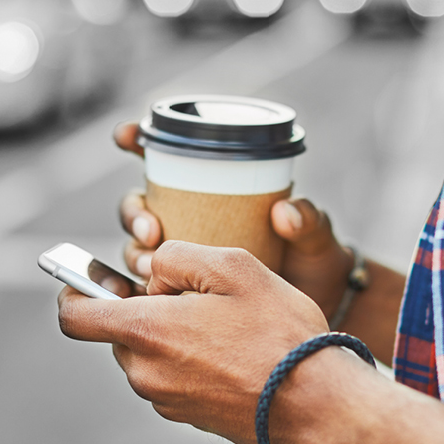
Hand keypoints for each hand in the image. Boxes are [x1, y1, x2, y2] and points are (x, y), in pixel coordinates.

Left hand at [58, 240, 329, 443]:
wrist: (319, 406)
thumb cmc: (280, 333)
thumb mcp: (233, 266)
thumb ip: (176, 257)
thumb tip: (152, 278)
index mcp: (145, 332)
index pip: (75, 316)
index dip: (77, 291)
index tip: (96, 279)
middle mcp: (145, 374)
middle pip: (123, 332)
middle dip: (151, 310)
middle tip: (203, 298)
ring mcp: (167, 402)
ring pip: (152, 356)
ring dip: (177, 337)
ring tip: (232, 329)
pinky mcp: (192, 420)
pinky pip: (177, 380)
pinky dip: (196, 364)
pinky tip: (240, 356)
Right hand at [113, 122, 354, 319]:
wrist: (319, 308)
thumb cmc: (314, 261)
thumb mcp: (315, 237)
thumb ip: (308, 221)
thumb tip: (284, 213)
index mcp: (213, 194)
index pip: (165, 161)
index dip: (136, 142)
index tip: (125, 136)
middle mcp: (188, 221)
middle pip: (138, 208)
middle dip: (135, 214)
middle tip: (152, 230)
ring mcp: (182, 259)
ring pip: (137, 248)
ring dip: (135, 253)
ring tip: (150, 268)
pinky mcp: (180, 294)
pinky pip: (146, 290)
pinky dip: (137, 291)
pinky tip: (141, 295)